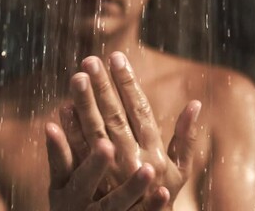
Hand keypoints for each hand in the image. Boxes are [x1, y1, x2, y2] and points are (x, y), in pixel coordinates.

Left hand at [61, 52, 201, 207]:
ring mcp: (110, 174)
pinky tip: (59, 113)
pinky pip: (76, 159)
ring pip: (94, 133)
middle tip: (89, 60)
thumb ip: (185, 139)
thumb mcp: (180, 172)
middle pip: (114, 117)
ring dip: (84, 106)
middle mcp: (132, 159)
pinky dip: (67, 136)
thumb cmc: (162, 197)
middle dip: (102, 88)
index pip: (139, 110)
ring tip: (76, 79)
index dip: (127, 83)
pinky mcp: (91, 186)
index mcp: (154, 151)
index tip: (116, 57)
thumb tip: (196, 103)